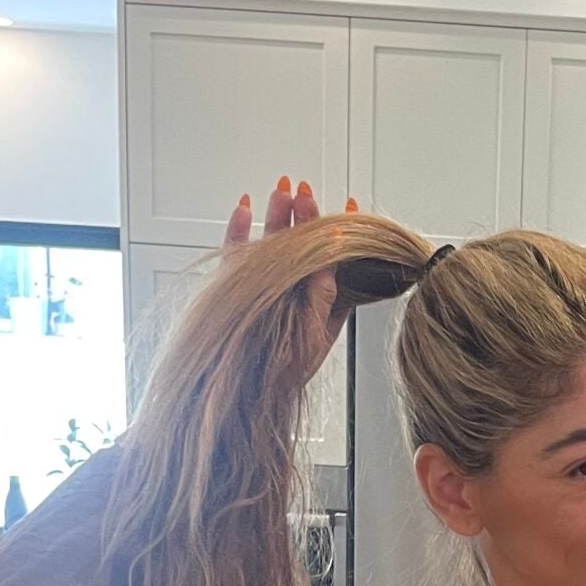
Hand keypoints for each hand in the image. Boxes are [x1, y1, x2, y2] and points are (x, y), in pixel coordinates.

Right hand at [221, 176, 362, 380]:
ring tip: (280, 190)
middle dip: (304, 216)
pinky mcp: (236, 289)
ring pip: (270, 244)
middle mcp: (294, 292)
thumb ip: (321, 299)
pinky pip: (236, 255)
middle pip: (301, 245)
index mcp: (321, 304)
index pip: (334, 261)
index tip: (350, 206)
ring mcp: (264, 288)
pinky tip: (245, 210)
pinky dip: (239, 232)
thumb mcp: (313, 337)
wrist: (247, 396)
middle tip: (304, 190)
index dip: (343, 234)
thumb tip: (331, 260)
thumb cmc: (285, 375)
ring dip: (275, 216)